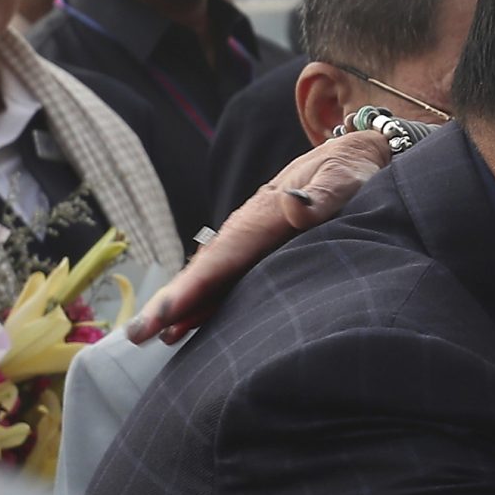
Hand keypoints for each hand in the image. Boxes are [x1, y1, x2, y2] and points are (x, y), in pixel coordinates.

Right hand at [128, 130, 391, 344]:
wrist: (358, 157)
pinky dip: (207, 302)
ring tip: (152, 337)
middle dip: (172, 302)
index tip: (165, 312)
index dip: (193, 286)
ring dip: (182, 306)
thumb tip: (294, 203)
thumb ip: (324, 194)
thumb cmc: (353, 170)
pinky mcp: (264, 252)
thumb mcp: (345, 178)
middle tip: (136, 335)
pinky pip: (231, 280)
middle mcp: (251, 229)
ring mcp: (255, 242)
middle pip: (207, 270)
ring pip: (213, 278)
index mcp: (265, 214)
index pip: (224, 255)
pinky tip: (186, 326)